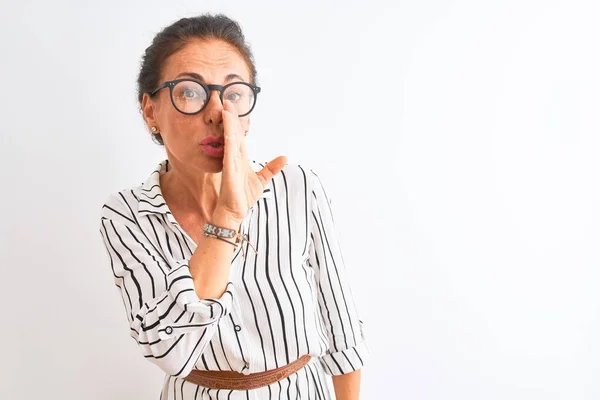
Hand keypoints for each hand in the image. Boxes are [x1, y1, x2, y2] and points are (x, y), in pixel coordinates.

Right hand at [213, 100, 286, 226]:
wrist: (234, 212)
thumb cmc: (243, 197)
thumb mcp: (261, 180)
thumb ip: (271, 168)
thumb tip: (285, 157)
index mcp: (239, 158)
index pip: (237, 136)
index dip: (235, 122)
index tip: (232, 108)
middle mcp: (234, 158)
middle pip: (232, 133)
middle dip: (230, 117)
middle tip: (227, 101)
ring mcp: (230, 163)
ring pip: (229, 139)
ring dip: (228, 124)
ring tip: (227, 109)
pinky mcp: (229, 171)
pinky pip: (229, 153)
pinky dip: (229, 141)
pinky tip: (229, 131)